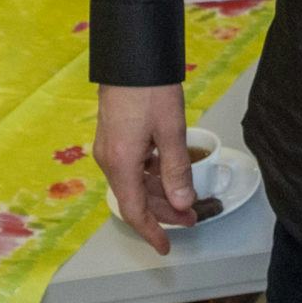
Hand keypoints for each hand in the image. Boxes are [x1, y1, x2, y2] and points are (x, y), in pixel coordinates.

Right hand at [95, 83, 194, 252]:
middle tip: (192, 218)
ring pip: (135, 182)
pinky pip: (133, 166)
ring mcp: (110, 147)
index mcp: (121, 163)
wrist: (130, 55)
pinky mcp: (114, 135)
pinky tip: (169, 172)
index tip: (166, 247)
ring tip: (187, 198)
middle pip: (136, 198)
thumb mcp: (171, 131)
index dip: (152, 232)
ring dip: (160, 193)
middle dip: (164, 211)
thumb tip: (182, 204)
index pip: (135, 211)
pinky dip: (152, 174)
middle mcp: (110, 159)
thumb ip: (176, 170)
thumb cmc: (149, 90)